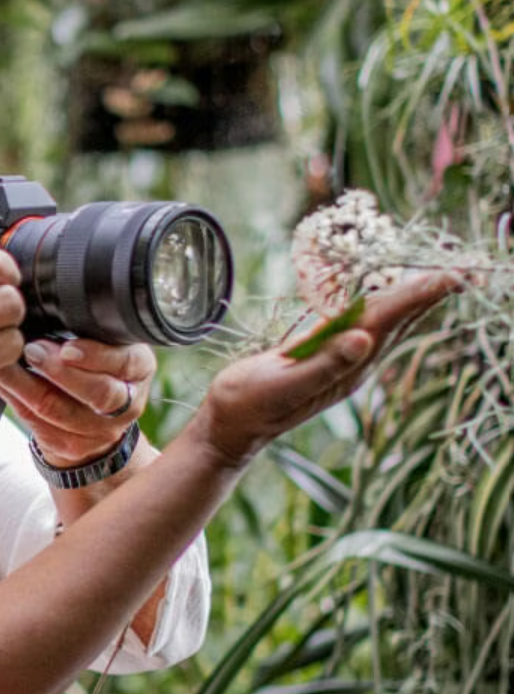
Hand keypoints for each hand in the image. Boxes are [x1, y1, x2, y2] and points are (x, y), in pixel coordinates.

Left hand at [0, 339, 155, 466]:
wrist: (94, 421)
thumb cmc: (94, 366)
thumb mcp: (105, 343)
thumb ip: (89, 328)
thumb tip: (45, 302)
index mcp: (138, 368)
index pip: (125, 362)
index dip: (95, 356)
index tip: (67, 347)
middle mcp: (126, 402)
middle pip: (98, 393)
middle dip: (60, 372)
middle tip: (32, 350)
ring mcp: (100, 430)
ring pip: (60, 412)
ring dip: (26, 385)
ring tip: (4, 364)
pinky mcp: (71, 446)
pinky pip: (38, 424)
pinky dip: (14, 399)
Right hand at [190, 271, 458, 466]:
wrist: (231, 425)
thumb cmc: (250, 404)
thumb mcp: (284, 383)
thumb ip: (324, 364)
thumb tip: (363, 338)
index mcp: (347, 367)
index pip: (389, 321)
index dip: (418, 295)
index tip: (450, 273)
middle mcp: (352, 363)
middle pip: (398, 322)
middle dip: (428, 295)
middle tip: (462, 269)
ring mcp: (340, 361)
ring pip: (385, 325)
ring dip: (411, 301)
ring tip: (437, 280)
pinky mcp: (325, 356)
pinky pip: (363, 326)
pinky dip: (382, 308)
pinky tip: (385, 300)